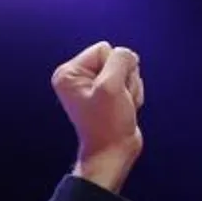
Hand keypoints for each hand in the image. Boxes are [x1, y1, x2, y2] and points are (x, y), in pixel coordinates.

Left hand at [52, 41, 144, 192]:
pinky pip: (131, 81)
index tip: (108, 92)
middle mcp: (78, 77)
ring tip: (120, 106)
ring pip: (127, 70)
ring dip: (130, 88)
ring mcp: (93, 85)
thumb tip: (127, 54)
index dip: (115, 68)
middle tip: (116, 101)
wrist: (113, 151)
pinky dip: (133, 94)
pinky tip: (124, 108)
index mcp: (68, 73)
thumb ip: (120, 60)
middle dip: (124, 78)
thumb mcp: (112, 86)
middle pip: (117, 58)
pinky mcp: (107, 93)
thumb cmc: (107, 123)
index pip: (104, 49)